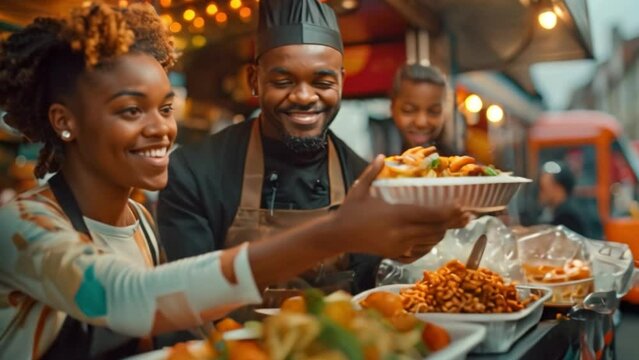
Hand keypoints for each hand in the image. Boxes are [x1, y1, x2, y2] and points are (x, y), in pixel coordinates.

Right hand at [328, 155, 469, 258]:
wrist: (338, 235)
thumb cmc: (350, 210)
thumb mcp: (360, 188)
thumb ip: (372, 171)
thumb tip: (382, 156)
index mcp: (396, 214)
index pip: (430, 214)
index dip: (449, 212)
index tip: (462, 207)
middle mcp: (401, 232)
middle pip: (436, 229)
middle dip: (453, 222)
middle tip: (468, 215)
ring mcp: (399, 245)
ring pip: (430, 240)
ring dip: (443, 231)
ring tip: (455, 223)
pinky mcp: (396, 254)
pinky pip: (420, 250)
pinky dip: (430, 242)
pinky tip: (435, 235)